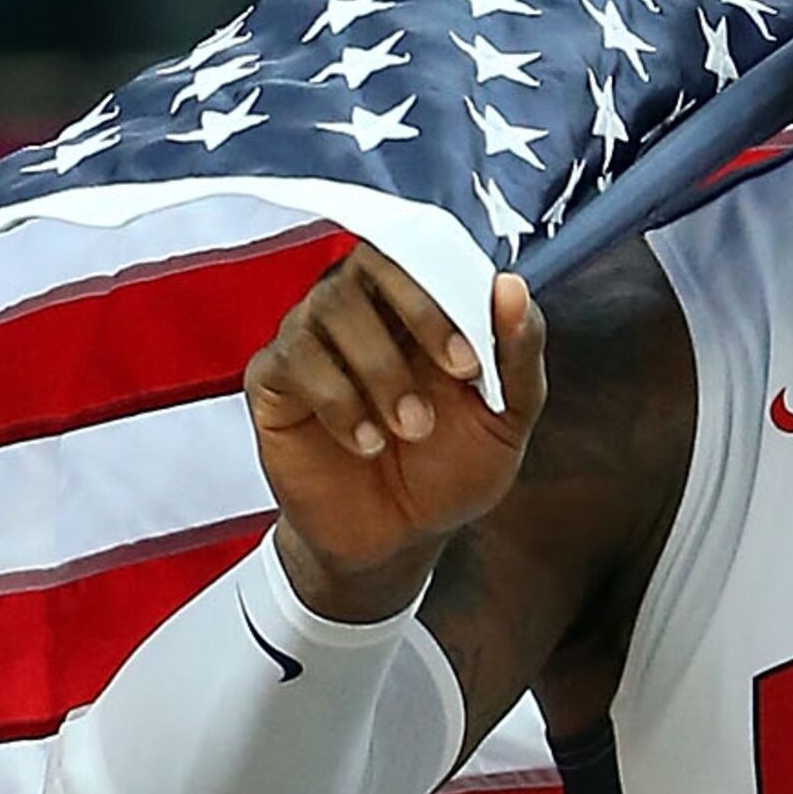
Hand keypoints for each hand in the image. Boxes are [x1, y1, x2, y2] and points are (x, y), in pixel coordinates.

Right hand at [248, 243, 542, 611]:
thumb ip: (517, 355)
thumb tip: (511, 285)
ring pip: (328, 308)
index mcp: (416, 304)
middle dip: (419, 316)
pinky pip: (293, 359)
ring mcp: (311, 338)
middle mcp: (359, 307)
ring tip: (409, 429)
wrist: (397, 541)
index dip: (447, 292)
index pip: (421, 252)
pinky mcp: (274, 379)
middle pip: (367, 263)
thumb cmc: (448, 470)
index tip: (472, 362)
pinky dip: (336, 401)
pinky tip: (365, 443)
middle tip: (456, 379)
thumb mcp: (504, 421)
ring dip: (380, 369)